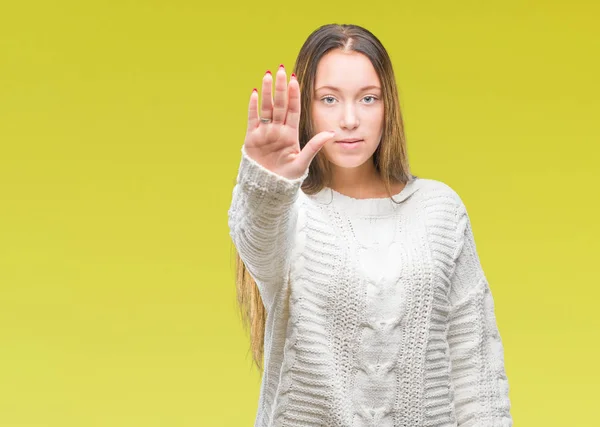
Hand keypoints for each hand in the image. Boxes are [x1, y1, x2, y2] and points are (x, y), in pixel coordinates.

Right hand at [244, 65, 335, 179]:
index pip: (293, 110)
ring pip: (266, 108)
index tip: (295, 80)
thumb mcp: (303, 162)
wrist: (268, 188)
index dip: (294, 95)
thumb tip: (331, 133)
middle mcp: (278, 130)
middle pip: (280, 104)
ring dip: (267, 92)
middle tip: (281, 69)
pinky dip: (253, 106)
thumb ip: (314, 146)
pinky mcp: (252, 138)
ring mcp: (264, 132)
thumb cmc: (287, 178)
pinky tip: (254, 92)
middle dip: (280, 87)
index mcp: (291, 133)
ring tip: (267, 75)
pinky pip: (253, 118)